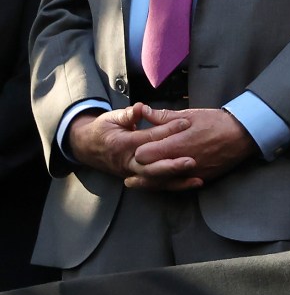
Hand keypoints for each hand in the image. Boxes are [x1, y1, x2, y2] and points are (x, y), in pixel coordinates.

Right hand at [66, 105, 193, 184]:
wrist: (86, 147)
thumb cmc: (103, 130)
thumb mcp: (111, 118)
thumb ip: (128, 114)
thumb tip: (140, 108)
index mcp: (122, 144)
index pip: (147, 138)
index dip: (166, 131)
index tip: (185, 123)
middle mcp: (127, 161)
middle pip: (150, 166)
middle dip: (171, 165)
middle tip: (192, 161)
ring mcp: (132, 172)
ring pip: (155, 179)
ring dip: (176, 180)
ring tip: (197, 179)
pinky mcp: (138, 178)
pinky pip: (157, 184)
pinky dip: (175, 185)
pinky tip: (194, 183)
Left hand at [122, 106, 255, 188]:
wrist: (243, 134)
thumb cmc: (216, 122)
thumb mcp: (190, 115)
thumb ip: (163, 117)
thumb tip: (142, 111)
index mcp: (176, 144)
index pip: (144, 154)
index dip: (138, 151)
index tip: (136, 147)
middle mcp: (181, 162)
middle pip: (149, 172)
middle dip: (139, 169)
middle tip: (129, 170)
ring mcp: (190, 173)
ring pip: (161, 183)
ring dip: (148, 181)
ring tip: (135, 180)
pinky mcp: (199, 179)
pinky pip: (177, 186)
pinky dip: (166, 184)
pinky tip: (158, 182)